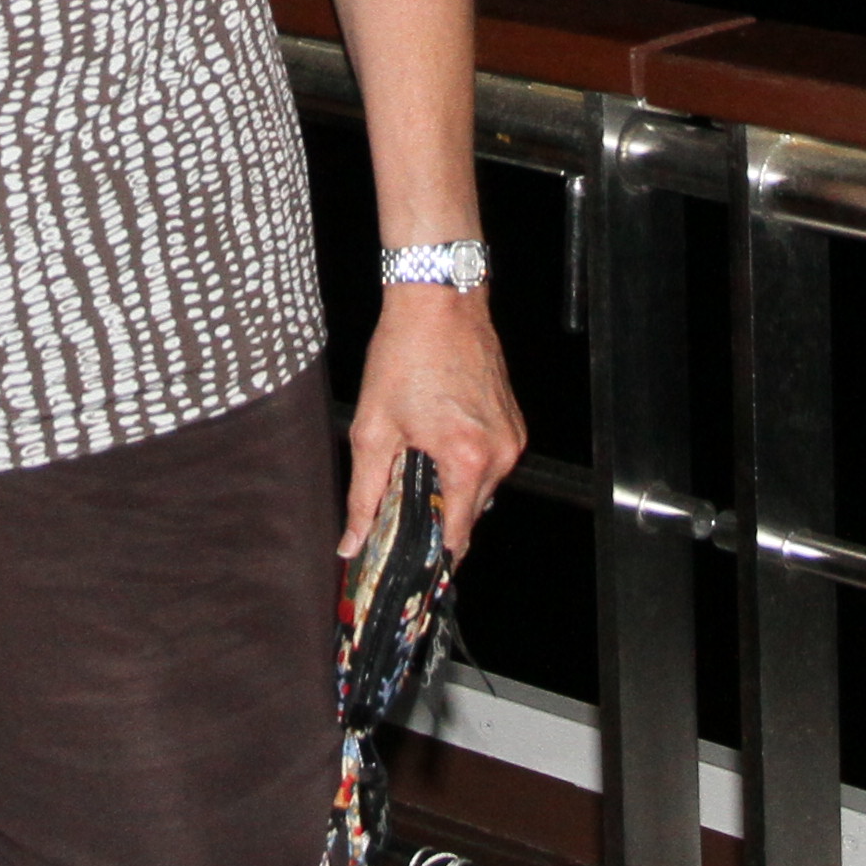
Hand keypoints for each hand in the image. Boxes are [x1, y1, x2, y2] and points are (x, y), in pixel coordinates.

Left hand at [345, 284, 527, 559]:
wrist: (438, 301)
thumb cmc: (405, 355)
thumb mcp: (373, 429)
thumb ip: (363, 494)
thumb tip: (353, 541)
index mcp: (466, 459)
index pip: (458, 536)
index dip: (431, 555)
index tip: (409, 565)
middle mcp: (499, 453)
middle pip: (469, 514)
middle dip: (436, 515)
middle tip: (399, 503)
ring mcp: (511, 436)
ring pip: (479, 488)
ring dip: (449, 485)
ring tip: (416, 459)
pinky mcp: (513, 422)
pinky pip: (488, 461)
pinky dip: (463, 461)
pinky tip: (436, 437)